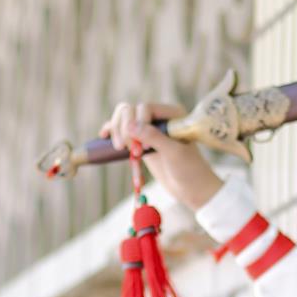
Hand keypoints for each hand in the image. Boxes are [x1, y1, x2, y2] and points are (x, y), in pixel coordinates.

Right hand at [97, 99, 224, 211]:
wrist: (192, 189)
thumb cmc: (189, 170)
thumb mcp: (173, 153)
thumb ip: (154, 137)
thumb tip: (130, 125)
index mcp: (172, 113)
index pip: (144, 108)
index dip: (137, 123)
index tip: (142, 147)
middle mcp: (159, 117)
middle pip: (130, 110)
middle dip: (123, 127)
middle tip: (123, 148)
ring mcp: (149, 129)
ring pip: (123, 118)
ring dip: (116, 130)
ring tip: (119, 148)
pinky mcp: (140, 141)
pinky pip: (122, 131)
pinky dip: (112, 131)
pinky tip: (103, 136)